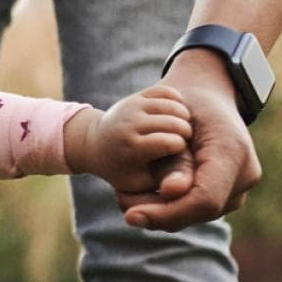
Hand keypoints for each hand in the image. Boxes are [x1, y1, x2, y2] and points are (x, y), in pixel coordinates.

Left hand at [66, 86, 192, 195]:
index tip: (178, 152)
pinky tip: (174, 114)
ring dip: (183, 116)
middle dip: (185, 131)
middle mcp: (130, 124)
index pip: (170, 143)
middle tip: (184, 139)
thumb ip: (162, 183)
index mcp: (131, 147)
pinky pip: (166, 91)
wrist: (96, 144)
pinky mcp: (136, 96)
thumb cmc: (124, 169)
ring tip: (180, 127)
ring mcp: (132, 106)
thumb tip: (177, 190)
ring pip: (172, 104)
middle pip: (174, 122)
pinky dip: (176, 100)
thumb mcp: (141, 182)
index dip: (180, 147)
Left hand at [118, 60, 261, 231]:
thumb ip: (174, 163)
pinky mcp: (231, 195)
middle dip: (159, 215)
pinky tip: (144, 198)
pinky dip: (171, 208)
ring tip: (128, 199)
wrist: (209, 100)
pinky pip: (198, 209)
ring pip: (197, 214)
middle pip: (199, 211)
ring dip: (161, 214)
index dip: (168, 213)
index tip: (131, 215)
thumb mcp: (174, 128)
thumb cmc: (186, 108)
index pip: (203, 199)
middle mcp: (246, 175)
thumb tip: (171, 191)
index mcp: (234, 152)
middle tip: (122, 206)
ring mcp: (241, 187)